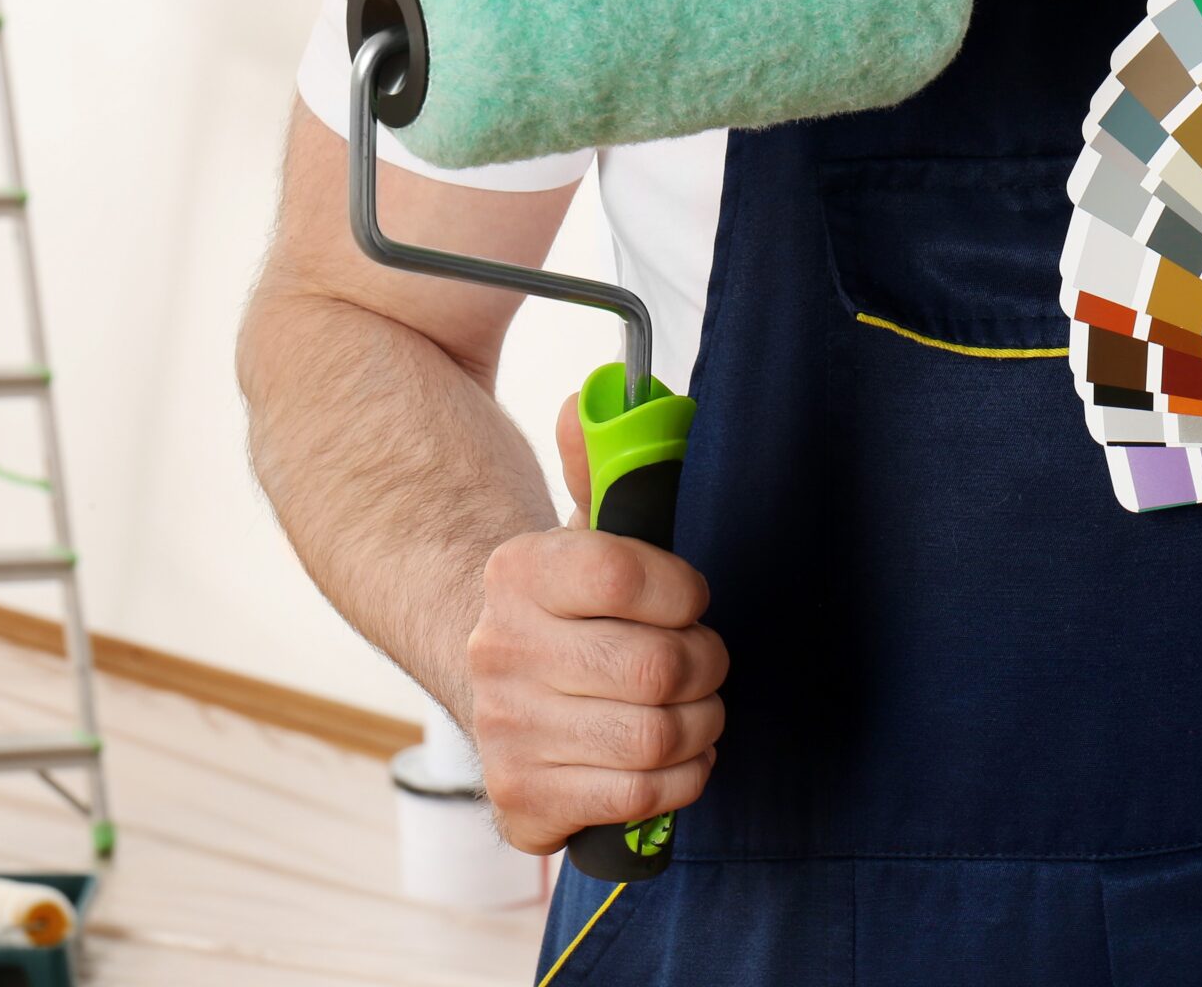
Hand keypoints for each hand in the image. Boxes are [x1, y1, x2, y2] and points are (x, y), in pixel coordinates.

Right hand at [463, 396, 726, 854]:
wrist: (495, 679)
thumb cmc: (570, 606)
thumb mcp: (589, 526)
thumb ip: (603, 459)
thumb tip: (590, 399)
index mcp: (515, 572)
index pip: (625, 574)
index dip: (682, 589)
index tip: (687, 595)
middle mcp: (496, 652)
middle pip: (658, 667)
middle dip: (705, 663)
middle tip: (702, 657)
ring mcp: (505, 732)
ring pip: (658, 736)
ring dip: (700, 723)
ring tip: (690, 705)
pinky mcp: (523, 802)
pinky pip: (641, 799)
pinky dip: (678, 779)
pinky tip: (666, 754)